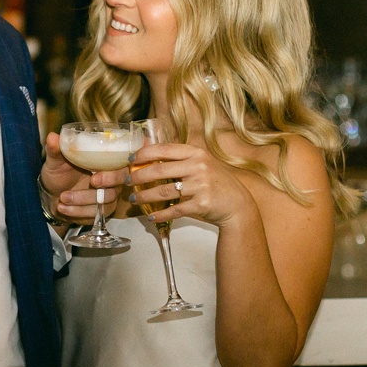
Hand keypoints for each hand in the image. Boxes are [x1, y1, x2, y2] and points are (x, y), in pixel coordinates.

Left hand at [48, 131, 131, 222]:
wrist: (51, 195)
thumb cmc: (59, 173)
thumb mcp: (55, 161)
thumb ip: (56, 150)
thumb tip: (53, 136)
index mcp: (104, 162)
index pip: (121, 164)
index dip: (113, 172)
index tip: (95, 177)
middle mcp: (111, 179)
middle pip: (119, 184)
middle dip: (104, 185)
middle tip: (90, 184)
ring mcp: (108, 196)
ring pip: (105, 201)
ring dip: (82, 200)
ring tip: (62, 198)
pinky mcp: (102, 212)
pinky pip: (96, 214)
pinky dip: (77, 211)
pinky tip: (63, 207)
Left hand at [127, 142, 258, 226]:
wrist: (238, 204)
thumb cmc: (216, 182)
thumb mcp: (202, 163)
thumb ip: (180, 158)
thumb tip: (148, 151)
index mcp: (196, 153)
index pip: (164, 149)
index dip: (144, 154)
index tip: (131, 160)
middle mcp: (198, 167)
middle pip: (159, 170)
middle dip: (138, 176)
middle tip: (128, 181)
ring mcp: (200, 186)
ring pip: (163, 191)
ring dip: (144, 196)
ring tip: (134, 198)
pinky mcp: (201, 204)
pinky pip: (174, 210)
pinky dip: (160, 214)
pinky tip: (151, 216)